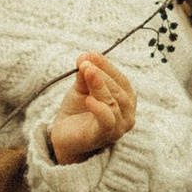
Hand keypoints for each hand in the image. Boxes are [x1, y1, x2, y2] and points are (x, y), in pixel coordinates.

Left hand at [45, 51, 137, 166]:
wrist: (64, 136)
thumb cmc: (78, 111)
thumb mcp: (81, 88)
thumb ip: (85, 74)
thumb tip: (85, 56)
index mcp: (126, 99)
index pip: (121, 80)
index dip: (107, 66)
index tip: (91, 55)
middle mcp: (127, 114)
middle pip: (119, 91)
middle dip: (102, 74)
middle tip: (85, 63)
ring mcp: (119, 127)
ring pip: (113, 103)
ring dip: (99, 86)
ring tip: (86, 73)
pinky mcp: (105, 136)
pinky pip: (107, 121)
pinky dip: (99, 109)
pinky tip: (89, 99)